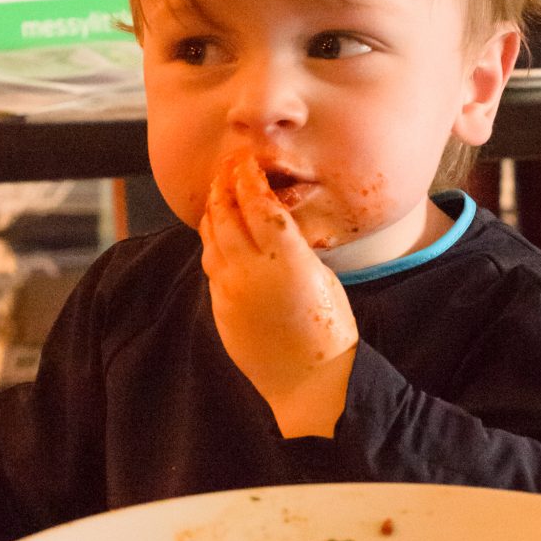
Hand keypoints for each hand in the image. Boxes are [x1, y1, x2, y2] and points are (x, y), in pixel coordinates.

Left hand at [199, 154, 357, 436]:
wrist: (309, 380)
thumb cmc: (329, 329)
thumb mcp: (321, 276)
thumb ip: (293, 248)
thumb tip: (275, 224)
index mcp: (287, 260)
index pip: (259, 205)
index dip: (249, 178)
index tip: (246, 161)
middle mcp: (253, 271)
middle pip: (227, 215)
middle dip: (225, 186)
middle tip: (227, 167)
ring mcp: (231, 290)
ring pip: (212, 238)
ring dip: (214, 211)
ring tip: (220, 194)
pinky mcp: (220, 307)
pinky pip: (211, 264)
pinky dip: (213, 242)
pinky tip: (218, 233)